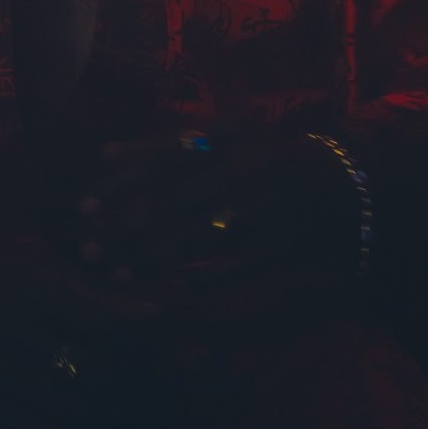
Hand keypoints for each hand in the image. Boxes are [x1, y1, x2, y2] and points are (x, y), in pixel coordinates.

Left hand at [67, 130, 364, 323]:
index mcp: (230, 135)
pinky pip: (238, 268)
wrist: (344, 183)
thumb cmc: (264, 157)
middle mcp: (250, 166)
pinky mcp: (288, 243)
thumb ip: (164, 145)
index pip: (162, 160)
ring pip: (200, 237)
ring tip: (115, 276)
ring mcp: (271, 206)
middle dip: (126, 228)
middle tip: (87, 250)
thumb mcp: (220, 139)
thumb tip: (102, 155)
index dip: (119, 184)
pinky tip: (173, 293)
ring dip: (154, 259)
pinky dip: (205, 279)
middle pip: (175, 201)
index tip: (82, 206)